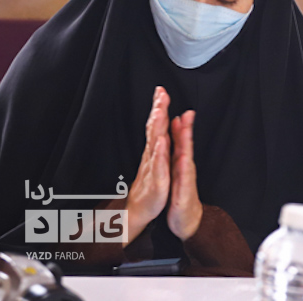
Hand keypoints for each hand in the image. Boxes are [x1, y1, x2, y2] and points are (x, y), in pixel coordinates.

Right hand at [125, 86, 171, 243]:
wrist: (141, 211)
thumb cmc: (149, 185)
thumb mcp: (156, 161)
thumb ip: (158, 142)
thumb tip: (160, 123)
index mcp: (154, 151)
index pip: (156, 125)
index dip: (158, 107)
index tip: (161, 90)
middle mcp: (152, 156)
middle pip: (154, 129)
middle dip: (158, 111)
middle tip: (160, 94)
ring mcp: (153, 168)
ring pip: (155, 144)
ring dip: (157, 128)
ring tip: (159, 112)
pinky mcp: (157, 181)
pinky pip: (158, 166)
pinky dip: (159, 153)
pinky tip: (161, 142)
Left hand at [167, 109, 202, 239]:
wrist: (185, 216)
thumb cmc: (180, 191)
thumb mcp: (176, 167)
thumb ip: (177, 145)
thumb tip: (176, 124)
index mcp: (180, 158)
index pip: (178, 135)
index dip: (175, 117)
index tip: (168, 98)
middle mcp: (185, 165)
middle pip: (185, 142)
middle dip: (185, 126)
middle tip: (187, 111)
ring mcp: (185, 178)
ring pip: (185, 156)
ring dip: (186, 141)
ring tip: (185, 127)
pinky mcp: (184, 191)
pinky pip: (182, 177)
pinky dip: (182, 166)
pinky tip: (182, 157)